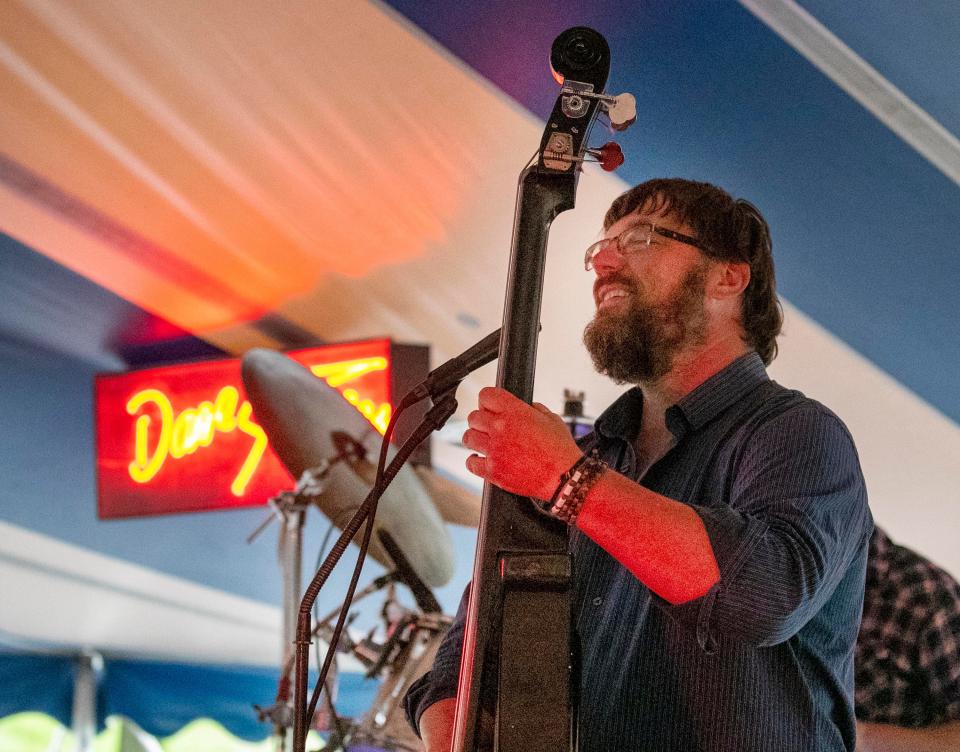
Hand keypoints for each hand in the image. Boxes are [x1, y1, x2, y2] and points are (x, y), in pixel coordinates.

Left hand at [462, 387, 582, 499]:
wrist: (565, 477)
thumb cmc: (561, 450)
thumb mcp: (551, 419)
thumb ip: (534, 409)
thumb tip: (525, 407)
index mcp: (515, 411)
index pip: (486, 395)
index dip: (487, 401)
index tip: (490, 407)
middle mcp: (501, 428)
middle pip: (474, 417)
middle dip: (481, 421)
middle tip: (490, 428)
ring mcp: (495, 450)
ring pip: (468, 437)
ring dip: (476, 439)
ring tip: (486, 443)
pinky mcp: (493, 471)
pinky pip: (470, 462)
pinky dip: (474, 461)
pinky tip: (482, 460)